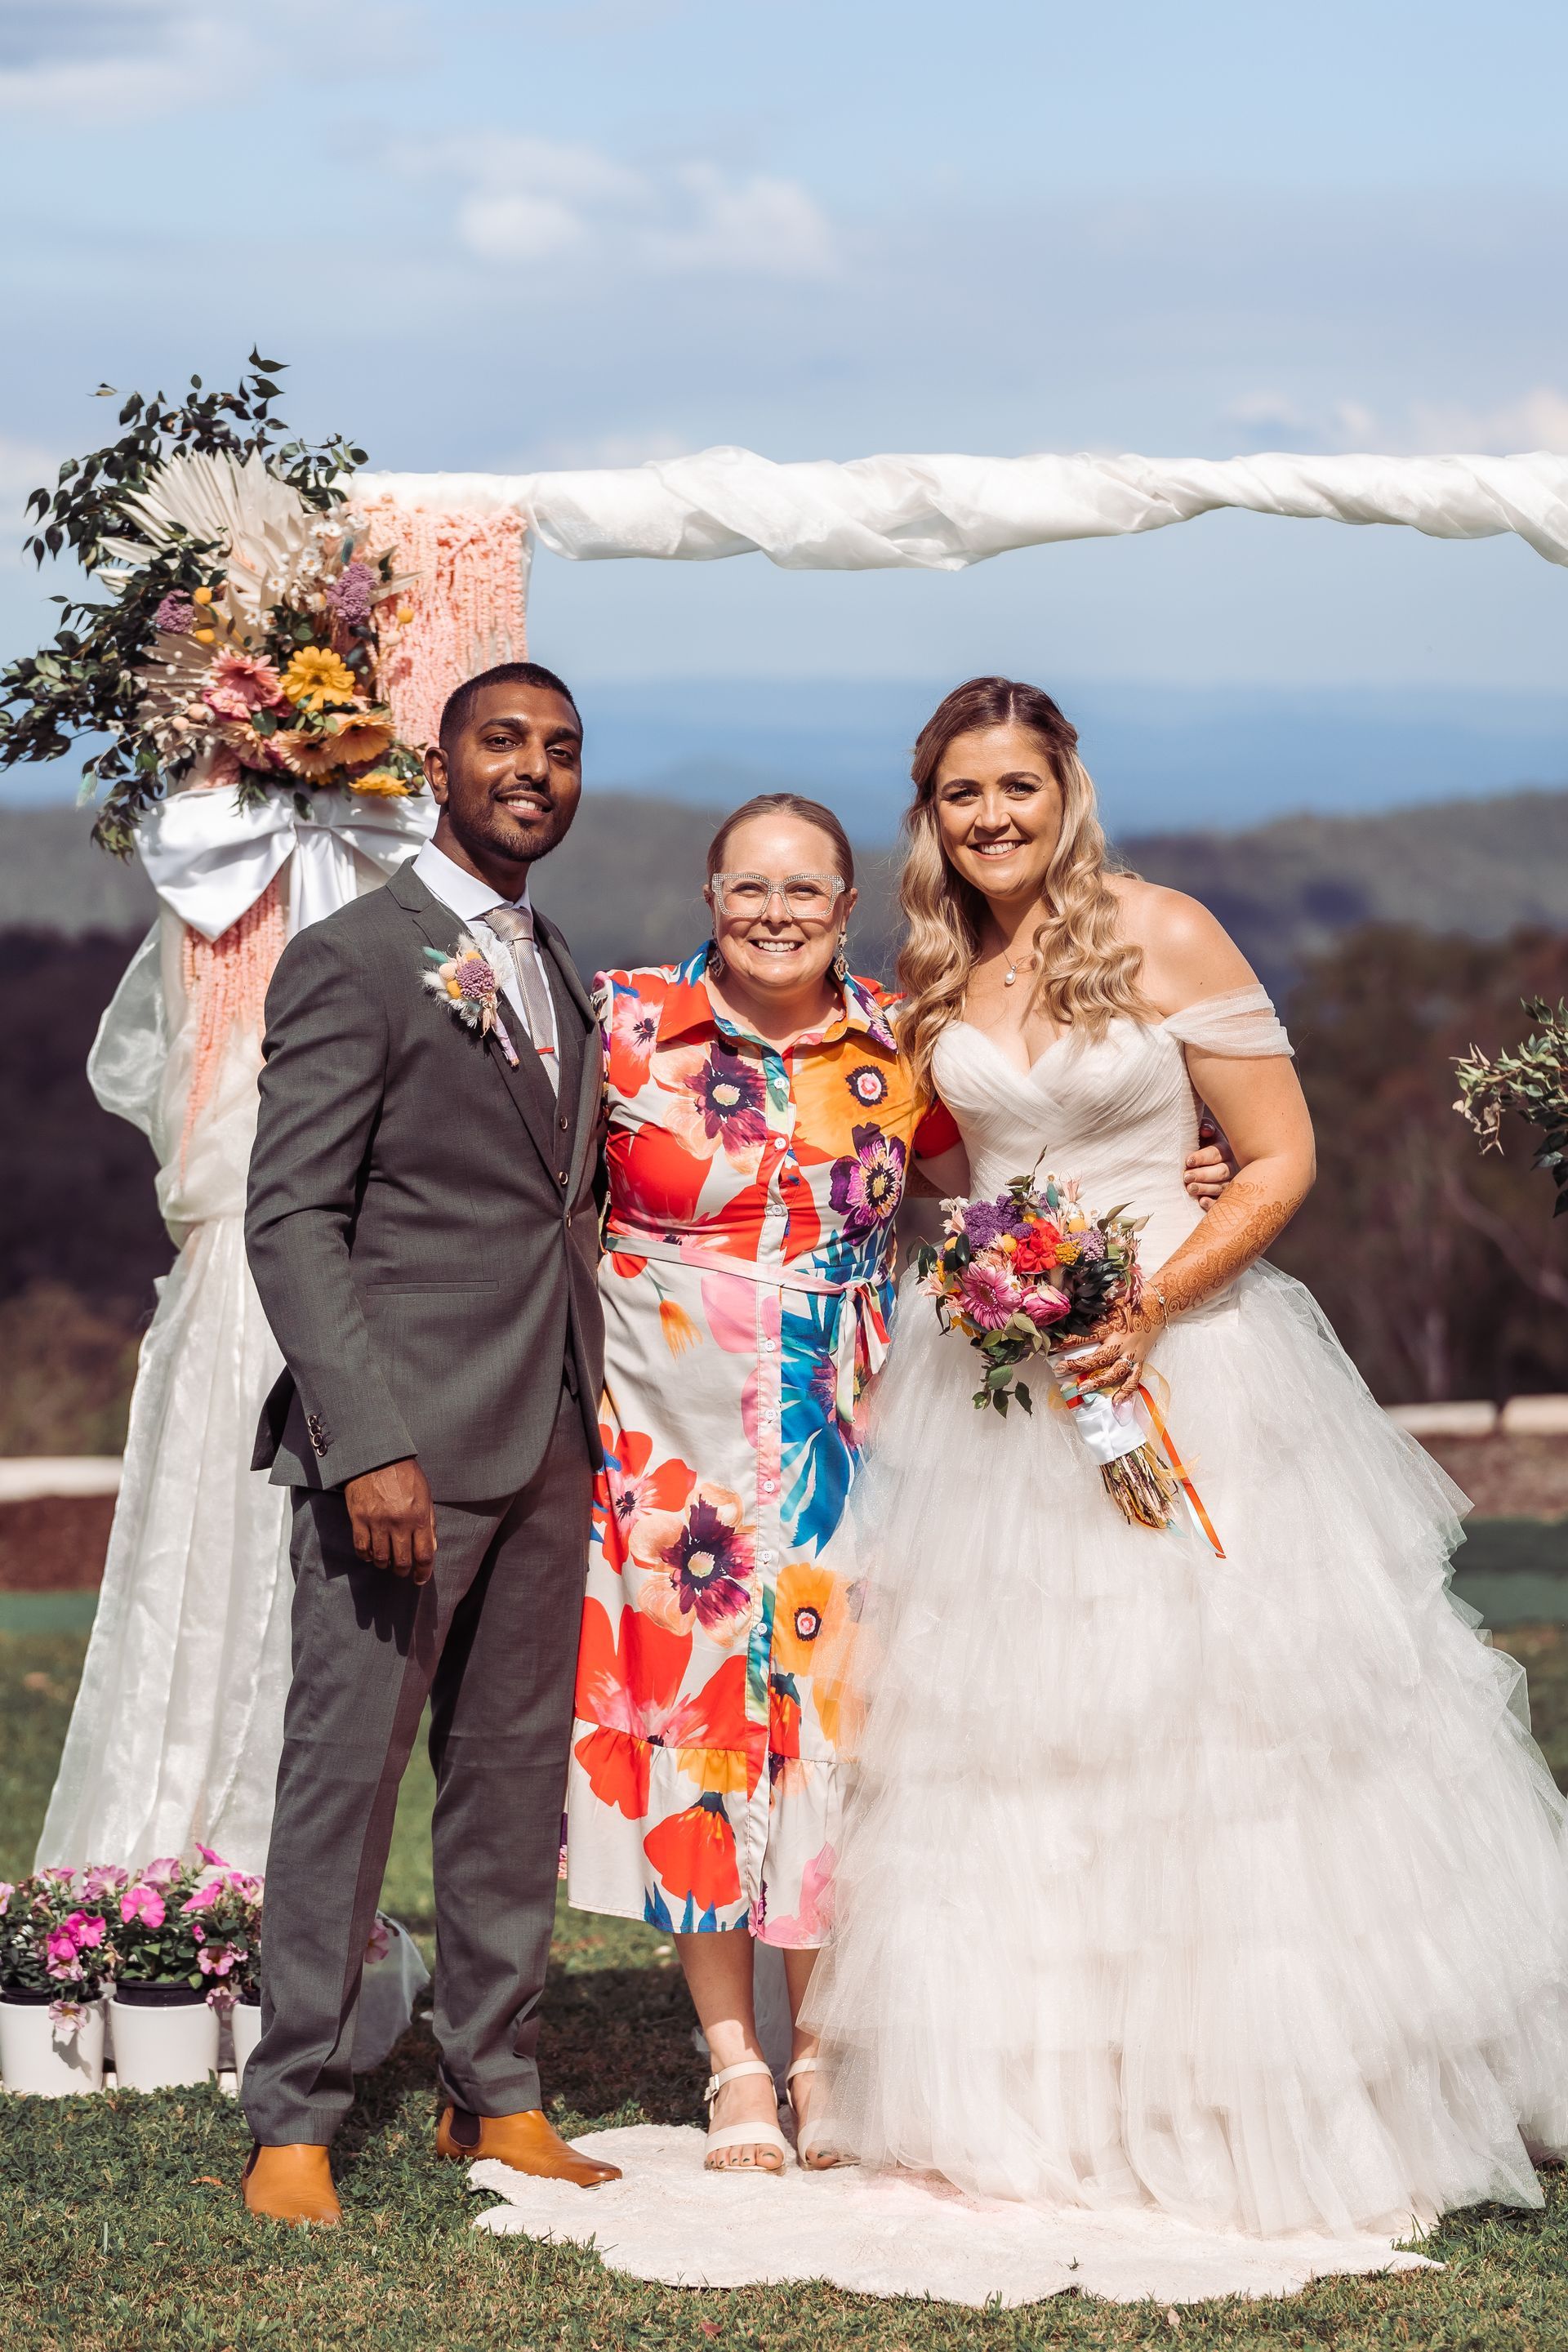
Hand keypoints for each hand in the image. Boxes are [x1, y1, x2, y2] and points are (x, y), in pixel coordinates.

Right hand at [343, 1457, 437, 1582]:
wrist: (376, 1456)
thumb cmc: (404, 1474)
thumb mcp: (425, 1494)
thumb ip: (429, 1522)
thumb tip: (431, 1548)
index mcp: (418, 1516)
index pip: (424, 1554)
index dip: (423, 1572)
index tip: (420, 1578)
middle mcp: (399, 1522)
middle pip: (402, 1561)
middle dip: (403, 1571)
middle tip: (402, 1570)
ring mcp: (377, 1522)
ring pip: (380, 1558)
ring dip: (384, 1565)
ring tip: (386, 1561)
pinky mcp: (358, 1519)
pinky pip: (361, 1548)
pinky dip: (366, 1556)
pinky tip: (370, 1554)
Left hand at [1060, 1306, 1158, 1406]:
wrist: (1158, 1304)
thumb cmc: (1131, 1300)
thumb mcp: (1110, 1299)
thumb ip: (1092, 1307)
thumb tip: (1071, 1307)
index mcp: (1111, 1326)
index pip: (1085, 1336)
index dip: (1066, 1342)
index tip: (1051, 1348)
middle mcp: (1122, 1342)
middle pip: (1098, 1358)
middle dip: (1077, 1365)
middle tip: (1059, 1369)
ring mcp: (1132, 1354)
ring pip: (1115, 1372)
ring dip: (1098, 1382)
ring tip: (1082, 1390)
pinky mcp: (1141, 1360)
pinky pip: (1134, 1378)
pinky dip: (1126, 1391)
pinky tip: (1116, 1402)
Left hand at [1184, 1119, 1236, 1207]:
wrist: (1200, 1161)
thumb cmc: (1199, 1145)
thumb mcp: (1201, 1134)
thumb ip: (1203, 1127)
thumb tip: (1205, 1130)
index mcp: (1223, 1150)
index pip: (1216, 1154)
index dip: (1202, 1157)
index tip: (1188, 1161)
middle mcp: (1229, 1166)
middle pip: (1221, 1172)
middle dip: (1203, 1175)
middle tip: (1186, 1177)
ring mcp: (1229, 1182)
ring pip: (1222, 1187)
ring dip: (1206, 1188)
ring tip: (1190, 1189)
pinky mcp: (1224, 1196)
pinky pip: (1222, 1201)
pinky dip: (1213, 1203)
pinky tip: (1201, 1202)